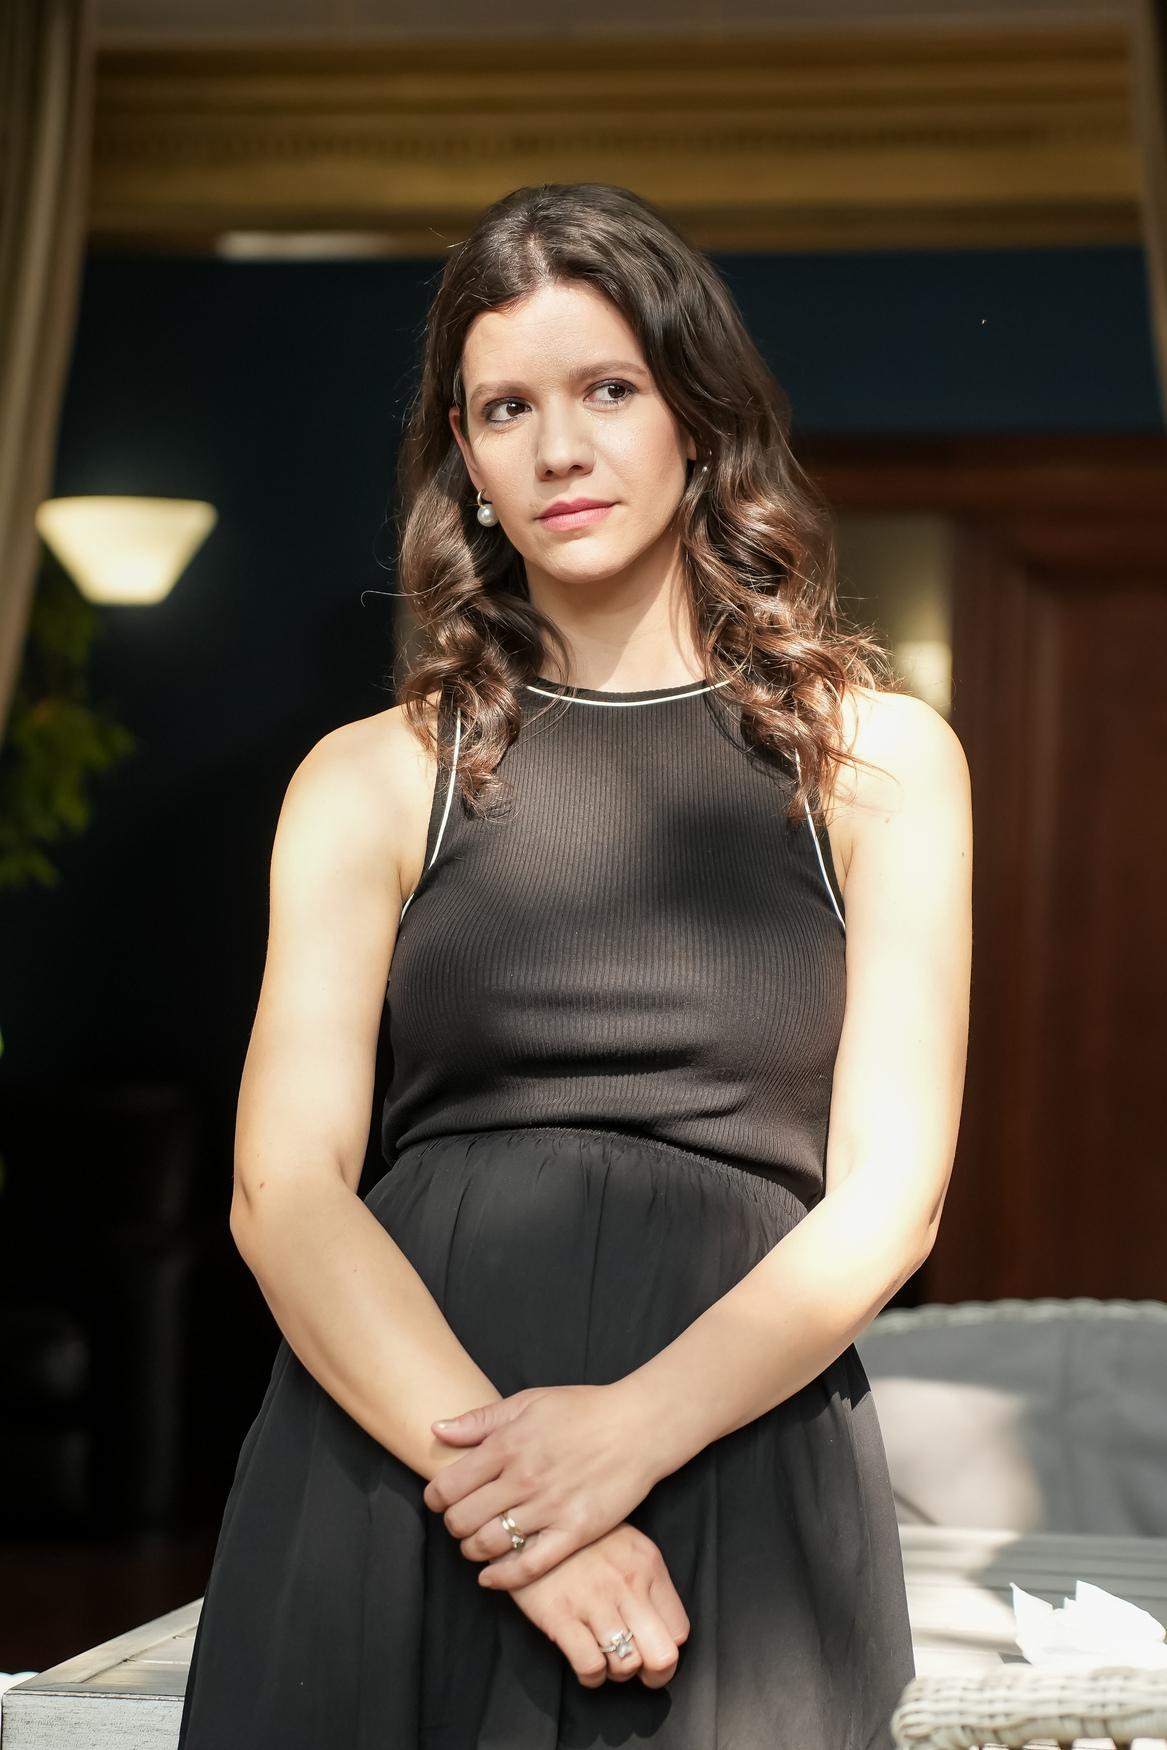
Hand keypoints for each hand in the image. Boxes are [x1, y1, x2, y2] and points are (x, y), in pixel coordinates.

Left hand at [423, 1383, 656, 1590]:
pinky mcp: (574, 1531)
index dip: (436, 1498)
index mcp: (508, 1444)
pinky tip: (491, 1576)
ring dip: (472, 1550)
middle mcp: (524, 1477)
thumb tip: (437, 1429)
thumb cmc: (583, 1410)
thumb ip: (481, 1419)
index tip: (441, 1500)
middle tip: (460, 1523)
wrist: (637, 1426)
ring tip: (476, 1545)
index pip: (449, 1485)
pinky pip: (528, 1566)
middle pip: (463, 1519)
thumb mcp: (529, 1401)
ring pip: (489, 1544)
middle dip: (453, 1525)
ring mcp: (549, 1507)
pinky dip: (502, 1578)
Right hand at [505, 1519, 689, 1688]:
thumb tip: (661, 1627)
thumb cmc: (582, 1541)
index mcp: (646, 1564)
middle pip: (663, 1655)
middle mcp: (626, 1583)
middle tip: (640, 1671)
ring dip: (618, 1673)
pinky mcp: (561, 1616)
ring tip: (607, 1659)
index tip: (654, 1651)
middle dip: (655, 1674)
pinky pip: (590, 1666)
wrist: (529, 1526)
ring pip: (627, 1666)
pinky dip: (592, 1677)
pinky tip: (587, 1665)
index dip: (669, 1650)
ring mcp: (594, 1600)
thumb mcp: (626, 1546)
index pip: (680, 1629)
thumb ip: (648, 1581)